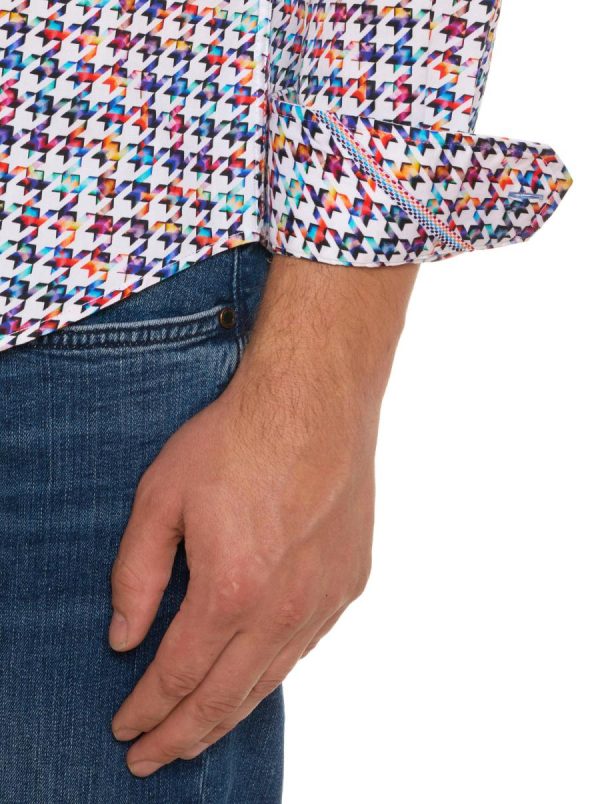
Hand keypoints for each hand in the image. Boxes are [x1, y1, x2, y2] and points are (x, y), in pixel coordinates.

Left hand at [109, 255, 417, 776]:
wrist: (315, 402)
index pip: (177, 675)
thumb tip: (124, 637)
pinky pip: (304, 647)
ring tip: (196, 736)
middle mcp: (284, 608)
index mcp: (231, 588)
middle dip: (180, 736)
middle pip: (224, 697)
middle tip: (151, 759)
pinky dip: (270, 674)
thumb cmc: (237, 441)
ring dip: (227, 716)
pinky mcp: (349, 583)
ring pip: (269, 681)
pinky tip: (252, 679)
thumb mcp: (161, 497)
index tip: (125, 730)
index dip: (146, 709)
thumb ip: (137, 575)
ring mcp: (324, 599)